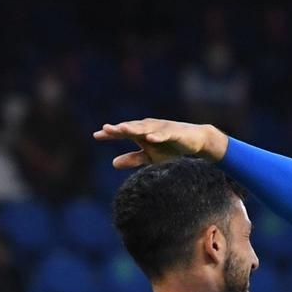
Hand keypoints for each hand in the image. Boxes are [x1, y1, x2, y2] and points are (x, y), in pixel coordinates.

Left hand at [93, 118, 226, 168]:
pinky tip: (150, 137)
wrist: (195, 141)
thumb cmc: (170, 148)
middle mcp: (149, 127)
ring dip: (134, 128)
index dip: (110, 134)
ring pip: (145, 128)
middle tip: (106, 129)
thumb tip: (113, 163)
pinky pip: (164, 134)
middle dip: (119, 128)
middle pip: (131, 128)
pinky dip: (157, 135)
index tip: (96, 135)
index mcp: (141, 133)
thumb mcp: (149, 156)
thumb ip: (133, 158)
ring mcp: (161, 128)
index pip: (123, 133)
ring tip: (123, 129)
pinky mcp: (174, 132)